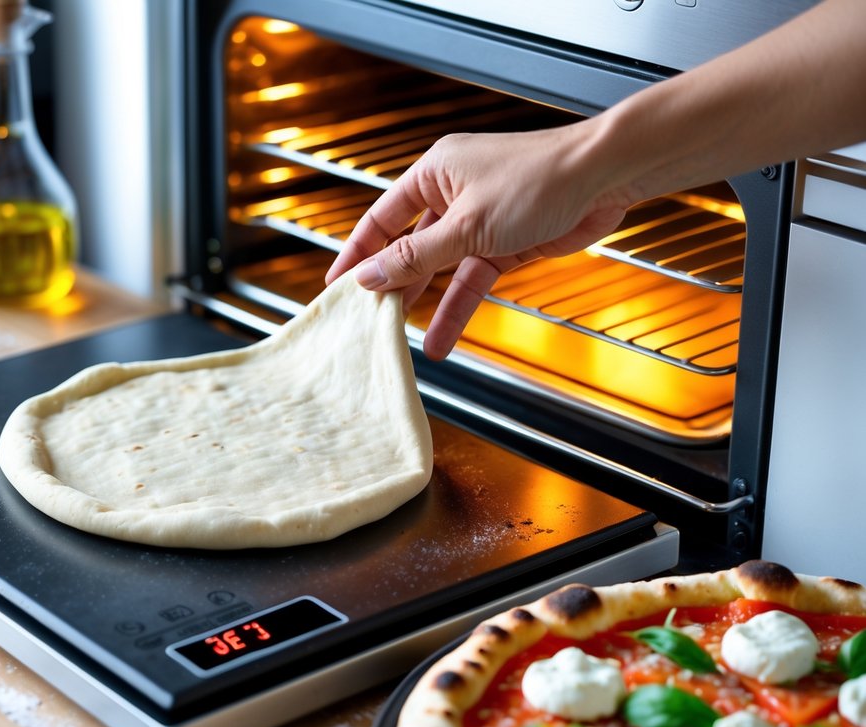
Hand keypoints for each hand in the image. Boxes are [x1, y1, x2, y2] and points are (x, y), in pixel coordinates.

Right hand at [325, 126, 630, 359]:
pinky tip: (443, 334)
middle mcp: (453, 193)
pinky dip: (458, 306)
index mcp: (434, 173)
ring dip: (424, 302)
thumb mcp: (466, 226)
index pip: (381, 218)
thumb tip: (371, 275)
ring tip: (399, 336)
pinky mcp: (507, 242)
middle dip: (390, 282)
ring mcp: (480, 219)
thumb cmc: (540, 180)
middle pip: (409, 245)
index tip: (337, 285)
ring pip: (441, 267)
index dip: (358, 253)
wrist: (607, 177)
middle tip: (367, 316)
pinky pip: (471, 279)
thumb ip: (415, 256)